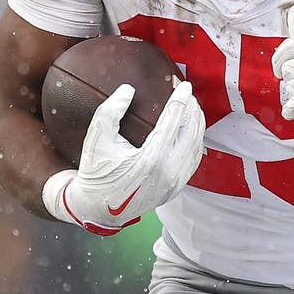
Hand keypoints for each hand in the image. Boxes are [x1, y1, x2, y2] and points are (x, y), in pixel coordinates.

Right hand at [43, 81, 204, 234]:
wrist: (97, 208)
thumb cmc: (97, 172)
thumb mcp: (96, 139)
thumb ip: (110, 112)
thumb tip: (128, 90)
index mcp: (151, 159)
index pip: (173, 120)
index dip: (180, 99)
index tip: (183, 85)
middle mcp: (168, 172)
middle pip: (191, 131)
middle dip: (192, 108)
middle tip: (186, 93)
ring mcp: (175, 182)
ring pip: (197, 146)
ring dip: (196, 124)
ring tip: (191, 107)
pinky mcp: (176, 189)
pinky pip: (193, 160)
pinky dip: (195, 141)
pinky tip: (190, 130)